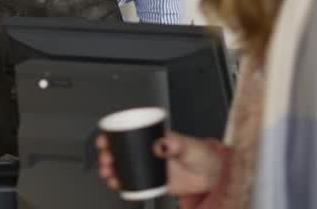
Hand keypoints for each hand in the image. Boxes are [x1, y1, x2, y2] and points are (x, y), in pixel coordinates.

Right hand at [96, 132, 224, 198]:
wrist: (211, 176)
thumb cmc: (202, 155)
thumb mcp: (188, 146)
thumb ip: (176, 144)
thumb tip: (162, 144)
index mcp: (155, 138)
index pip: (129, 132)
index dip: (113, 135)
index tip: (105, 139)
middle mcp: (149, 151)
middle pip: (122, 151)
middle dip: (108, 154)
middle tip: (106, 159)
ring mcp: (149, 166)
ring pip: (124, 166)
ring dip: (112, 169)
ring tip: (108, 173)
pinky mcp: (153, 181)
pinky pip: (133, 182)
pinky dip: (122, 183)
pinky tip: (117, 184)